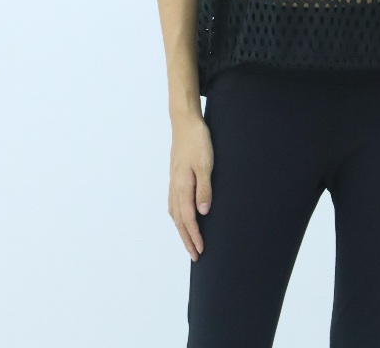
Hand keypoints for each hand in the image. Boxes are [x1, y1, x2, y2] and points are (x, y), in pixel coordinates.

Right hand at [168, 112, 213, 261]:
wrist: (185, 122)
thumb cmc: (197, 141)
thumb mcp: (206, 164)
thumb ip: (204, 189)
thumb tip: (202, 213)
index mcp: (182, 186)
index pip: (188, 219)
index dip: (194, 236)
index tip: (200, 251)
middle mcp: (175, 187)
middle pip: (179, 220)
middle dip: (187, 239)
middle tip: (195, 256)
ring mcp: (173, 182)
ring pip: (175, 213)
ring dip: (181, 230)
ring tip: (189, 242)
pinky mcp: (174, 176)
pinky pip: (173, 203)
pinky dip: (177, 216)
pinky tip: (181, 218)